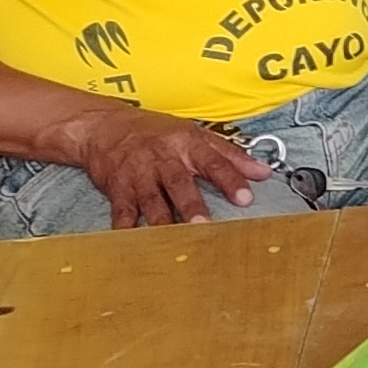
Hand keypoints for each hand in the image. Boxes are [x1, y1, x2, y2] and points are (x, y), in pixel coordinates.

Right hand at [63, 107, 271, 226]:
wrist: (103, 126)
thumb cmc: (155, 132)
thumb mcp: (195, 134)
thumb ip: (230, 155)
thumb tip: (264, 172)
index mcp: (186, 144)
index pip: (213, 162)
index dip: (230, 179)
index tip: (245, 197)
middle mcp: (162, 159)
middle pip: (179, 183)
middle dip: (191, 205)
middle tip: (204, 224)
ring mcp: (138, 174)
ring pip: (152, 200)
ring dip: (162, 221)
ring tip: (172, 241)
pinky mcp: (117, 188)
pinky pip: (122, 210)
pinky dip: (126, 227)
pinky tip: (133, 241)